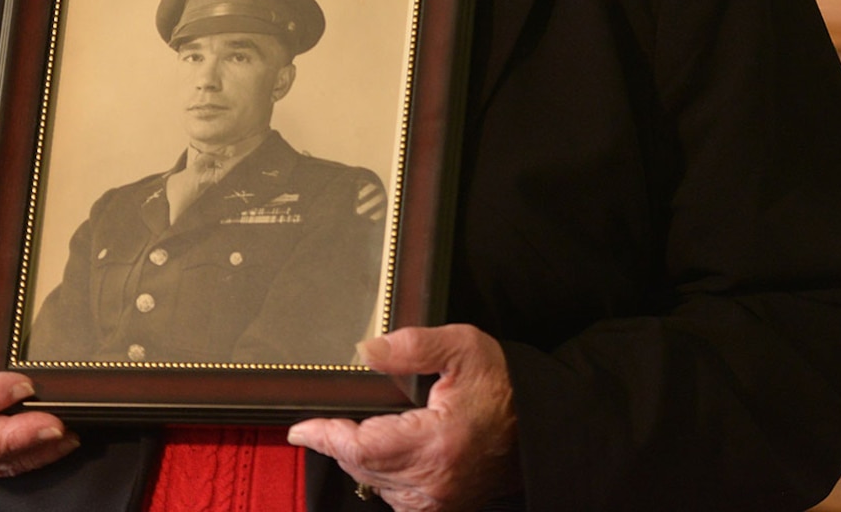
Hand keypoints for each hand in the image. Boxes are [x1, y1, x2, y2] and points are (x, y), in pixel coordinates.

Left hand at [287, 324, 519, 511]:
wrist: (541, 425)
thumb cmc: (503, 384)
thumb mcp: (462, 347)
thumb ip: (412, 346)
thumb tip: (366, 350)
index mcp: (435, 444)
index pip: (361, 447)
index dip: (326, 436)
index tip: (300, 428)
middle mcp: (434, 483)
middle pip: (363, 468)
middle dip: (337, 444)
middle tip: (320, 422)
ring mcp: (440, 501)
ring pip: (376, 486)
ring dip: (358, 460)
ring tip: (349, 432)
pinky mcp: (446, 507)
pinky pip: (398, 499)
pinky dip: (381, 476)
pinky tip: (382, 453)